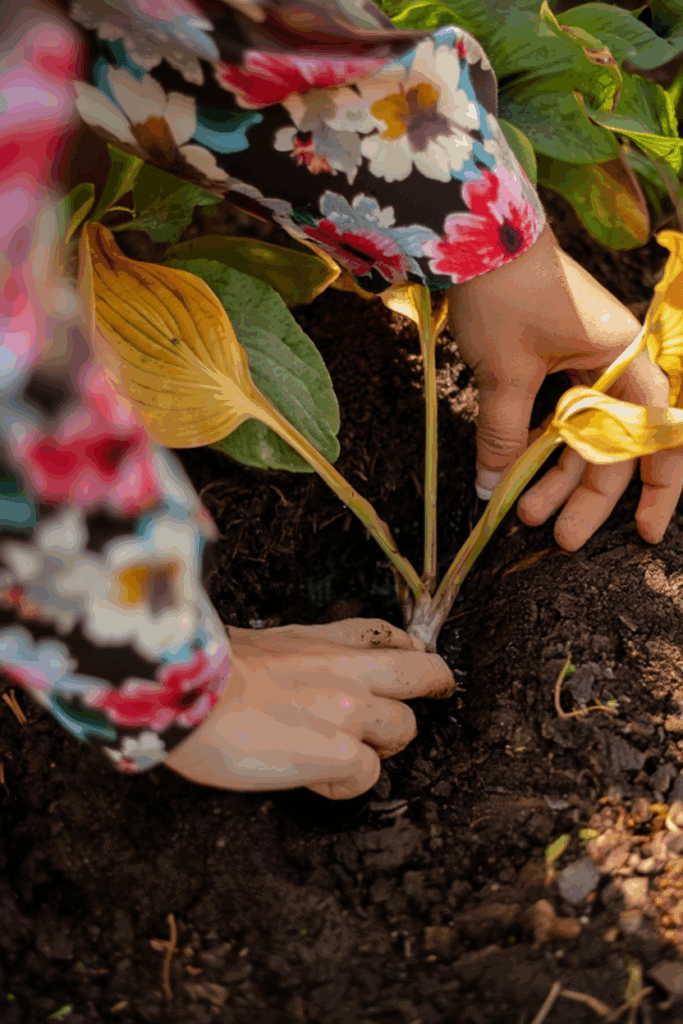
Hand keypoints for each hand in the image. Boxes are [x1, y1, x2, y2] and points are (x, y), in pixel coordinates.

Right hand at [165, 619, 454, 798]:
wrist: (188, 693)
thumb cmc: (204, 675)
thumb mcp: (259, 644)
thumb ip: (297, 657)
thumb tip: (303, 676)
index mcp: (324, 641)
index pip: (388, 636)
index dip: (409, 652)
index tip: (414, 660)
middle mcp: (347, 669)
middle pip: (424, 673)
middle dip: (435, 686)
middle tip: (436, 698)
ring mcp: (349, 710)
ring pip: (405, 730)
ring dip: (382, 746)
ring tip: (346, 754)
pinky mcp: (340, 752)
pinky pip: (367, 776)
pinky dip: (344, 785)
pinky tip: (314, 780)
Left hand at [448, 223, 682, 549]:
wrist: (476, 238)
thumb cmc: (504, 295)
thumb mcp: (504, 374)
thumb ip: (503, 436)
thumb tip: (493, 490)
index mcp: (623, 360)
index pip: (655, 434)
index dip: (657, 487)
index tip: (645, 532)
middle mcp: (613, 363)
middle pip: (611, 445)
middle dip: (585, 495)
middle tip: (560, 539)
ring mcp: (584, 361)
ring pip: (579, 434)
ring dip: (553, 475)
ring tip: (522, 512)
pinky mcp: (554, 359)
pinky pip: (555, 413)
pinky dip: (537, 443)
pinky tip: (514, 473)